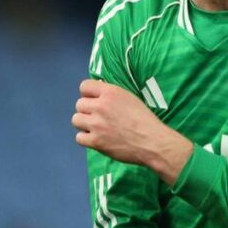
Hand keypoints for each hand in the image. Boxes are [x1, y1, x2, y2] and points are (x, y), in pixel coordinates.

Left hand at [72, 79, 192, 184]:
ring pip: (76, 120)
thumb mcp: (130, 98)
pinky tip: (96, 139)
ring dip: (84, 124)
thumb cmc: (145, 119)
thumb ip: (112, 95)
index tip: (94, 100)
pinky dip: (86, 138)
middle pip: (79, 104)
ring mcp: (96, 124)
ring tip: (96, 128)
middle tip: (98, 117)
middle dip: (87, 110)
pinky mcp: (95, 141)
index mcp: (110, 93)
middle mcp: (100, 106)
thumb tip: (98, 94)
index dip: (88, 94)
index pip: (84, 86)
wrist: (152, 141)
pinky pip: (79, 137)